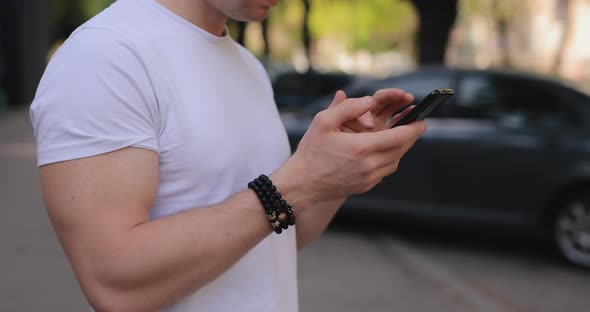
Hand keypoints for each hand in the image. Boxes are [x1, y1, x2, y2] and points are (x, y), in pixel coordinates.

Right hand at [279, 95, 426, 205]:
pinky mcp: (366, 186)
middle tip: (415, 125)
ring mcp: (369, 178)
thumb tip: (369, 101)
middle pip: (402, 149)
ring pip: (395, 161)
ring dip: (401, 149)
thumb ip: (348, 107)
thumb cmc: (311, 152)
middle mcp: (369, 165)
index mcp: (362, 148)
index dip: (414, 128)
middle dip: (411, 136)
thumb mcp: (323, 122)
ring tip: (400, 137)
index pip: (400, 137)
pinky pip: (385, 171)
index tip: (422, 120)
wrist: (302, 184)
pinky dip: (389, 160)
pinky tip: (383, 151)